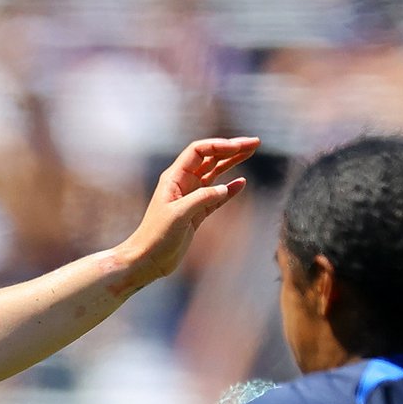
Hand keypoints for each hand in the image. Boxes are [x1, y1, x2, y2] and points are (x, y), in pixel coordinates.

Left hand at [113, 137, 259, 290]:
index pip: (198, 151)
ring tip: (252, 152)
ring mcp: (191, 197)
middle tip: (254, 143)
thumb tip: (225, 188)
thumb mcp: (179, 215)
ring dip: (233, 162)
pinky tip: (241, 183)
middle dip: (232, 149)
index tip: (237, 146)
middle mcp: (183, 184)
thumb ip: (202, 198)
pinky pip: (217, 196)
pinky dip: (230, 188)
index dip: (218, 145)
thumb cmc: (156, 236)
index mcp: (174, 178)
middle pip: (210, 158)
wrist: (148, 260)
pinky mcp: (197, 213)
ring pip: (215, 174)